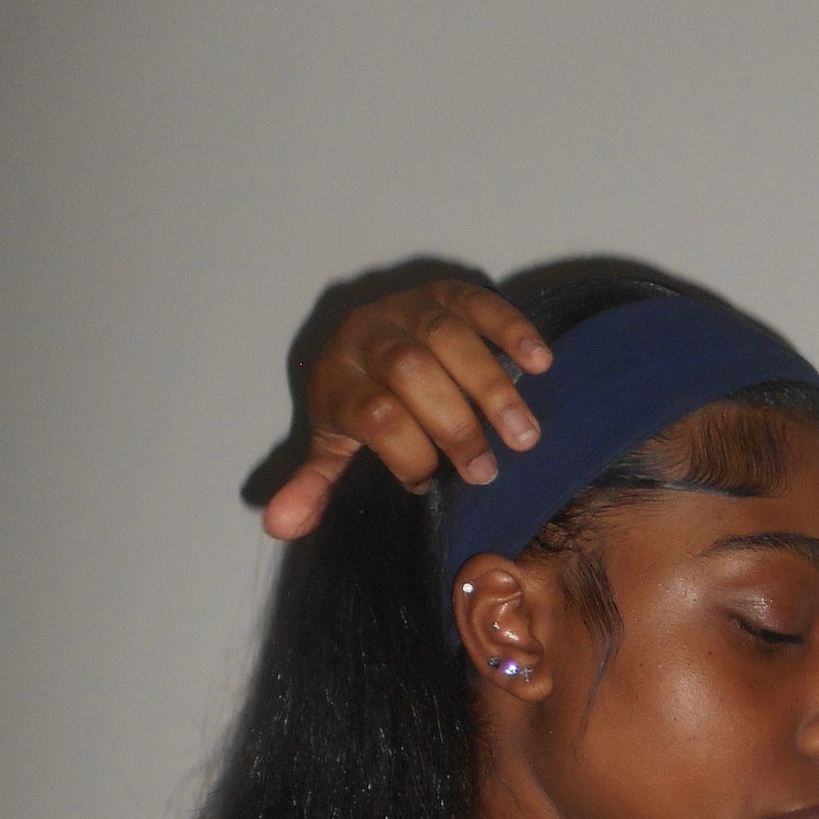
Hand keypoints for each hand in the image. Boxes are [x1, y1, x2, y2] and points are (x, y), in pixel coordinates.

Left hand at [261, 280, 552, 539]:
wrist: (363, 336)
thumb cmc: (358, 404)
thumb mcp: (332, 445)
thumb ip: (314, 484)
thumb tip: (279, 527)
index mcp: (339, 378)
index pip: (373, 412)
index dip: (405, 452)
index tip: (429, 485)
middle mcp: (369, 335)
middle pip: (411, 371)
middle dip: (453, 424)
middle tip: (486, 472)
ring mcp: (409, 308)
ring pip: (449, 336)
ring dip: (491, 388)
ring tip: (525, 437)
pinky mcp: (446, 291)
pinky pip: (479, 302)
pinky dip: (511, 330)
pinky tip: (539, 364)